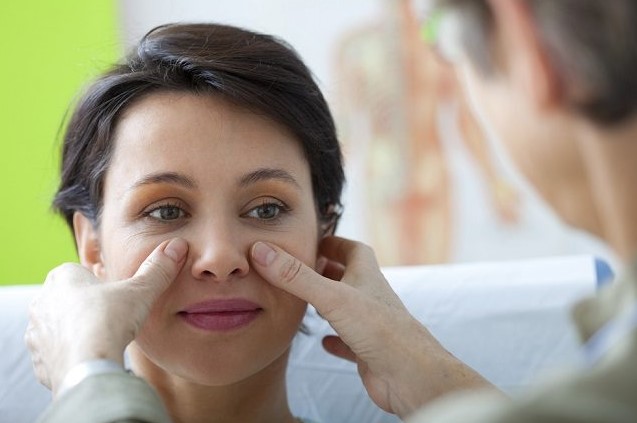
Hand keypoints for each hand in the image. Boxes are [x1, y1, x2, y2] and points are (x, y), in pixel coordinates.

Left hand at [24, 238, 187, 395]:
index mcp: (62, 276)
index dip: (101, 287)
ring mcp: (35, 332)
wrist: (88, 367)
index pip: (82, 275)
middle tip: (112, 320)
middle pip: (69, 300)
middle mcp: (42, 301)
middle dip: (87, 309)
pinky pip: (54, 355)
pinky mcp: (38, 360)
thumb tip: (177, 246)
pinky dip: (70, 357)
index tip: (117, 299)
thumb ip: (157, 270)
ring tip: (102, 342)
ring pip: (59, 328)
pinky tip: (90, 360)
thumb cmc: (110, 321)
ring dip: (76, 333)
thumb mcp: (141, 291)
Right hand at [251, 236, 490, 417]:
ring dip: (328, 303)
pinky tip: (324, 342)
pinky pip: (349, 341)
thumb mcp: (332, 297)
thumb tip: (262, 251)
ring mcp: (370, 325)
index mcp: (366, 276)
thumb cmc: (381, 331)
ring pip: (347, 308)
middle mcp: (369, 297)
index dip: (333, 242)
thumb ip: (296, 277)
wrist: (411, 376)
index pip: (352, 249)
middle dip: (326, 271)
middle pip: (348, 276)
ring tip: (305, 301)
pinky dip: (335, 339)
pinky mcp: (368, 351)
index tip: (311, 239)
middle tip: (301, 269)